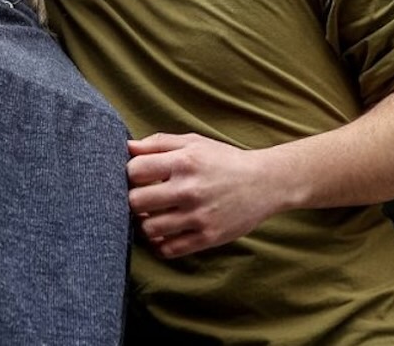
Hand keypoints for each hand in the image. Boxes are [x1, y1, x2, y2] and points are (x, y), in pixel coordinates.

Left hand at [125, 132, 283, 257]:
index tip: (138, 178)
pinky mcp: (208, 237)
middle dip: (134, 201)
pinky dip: (160, 245)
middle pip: (136, 202)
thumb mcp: (194, 143)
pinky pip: (169, 250)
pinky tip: (164, 235)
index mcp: (184, 162)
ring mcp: (198, 216)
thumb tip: (127, 147)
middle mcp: (189, 189)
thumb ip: (159, 143)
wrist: (265, 182)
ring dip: (145, 224)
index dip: (130, 174)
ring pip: (149, 229)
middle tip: (141, 200)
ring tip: (152, 217)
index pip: (134, 171)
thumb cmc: (224, 160)